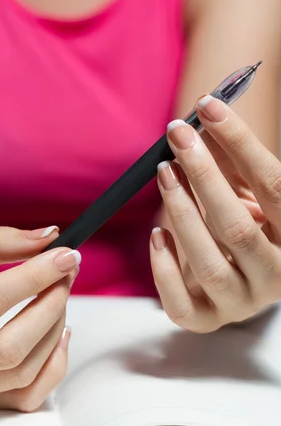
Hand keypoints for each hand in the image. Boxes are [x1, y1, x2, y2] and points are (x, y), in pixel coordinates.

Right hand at [0, 225, 80, 410]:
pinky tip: (57, 332)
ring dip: (54, 330)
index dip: (32, 278)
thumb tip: (47, 238)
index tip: (64, 255)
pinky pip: (21, 397)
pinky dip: (51, 366)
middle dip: (50, 306)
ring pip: (20, 374)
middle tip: (66, 272)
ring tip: (60, 293)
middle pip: (8, 350)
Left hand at [150, 95, 280, 332]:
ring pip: (208, 265)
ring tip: (164, 172)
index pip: (273, 185)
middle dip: (203, 174)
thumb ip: (229, 154)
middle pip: (237, 227)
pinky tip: (157, 235)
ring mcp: (243, 301)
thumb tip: (204, 109)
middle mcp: (276, 274)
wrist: (248, 271)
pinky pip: (182, 306)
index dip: (240, 142)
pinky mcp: (209, 319)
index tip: (208, 106)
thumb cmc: (247, 217)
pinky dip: (164, 270)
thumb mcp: (247, 185)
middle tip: (178, 133)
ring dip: (180, 214)